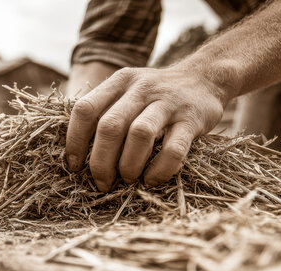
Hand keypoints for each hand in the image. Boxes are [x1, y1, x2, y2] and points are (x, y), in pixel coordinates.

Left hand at [66, 65, 227, 191]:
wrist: (206, 78)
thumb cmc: (156, 96)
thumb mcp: (128, 91)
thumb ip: (105, 110)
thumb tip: (76, 152)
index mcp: (120, 82)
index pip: (86, 109)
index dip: (75, 141)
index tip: (74, 166)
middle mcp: (141, 88)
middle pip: (110, 126)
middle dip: (100, 162)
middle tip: (101, 182)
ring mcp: (168, 102)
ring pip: (139, 134)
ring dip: (128, 165)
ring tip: (127, 180)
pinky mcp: (192, 119)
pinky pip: (174, 149)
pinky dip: (160, 169)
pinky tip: (151, 180)